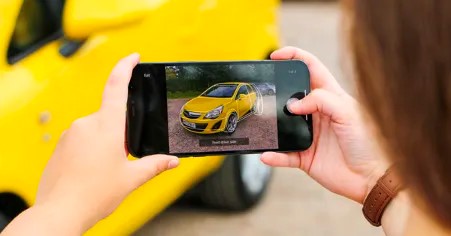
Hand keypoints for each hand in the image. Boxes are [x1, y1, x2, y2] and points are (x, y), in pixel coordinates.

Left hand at [2, 54, 178, 234]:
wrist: (59, 212)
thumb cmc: (94, 195)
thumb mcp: (131, 179)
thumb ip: (154, 165)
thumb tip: (173, 161)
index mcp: (107, 126)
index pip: (116, 86)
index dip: (126, 67)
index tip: (133, 57)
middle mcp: (86, 124)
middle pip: (110, 116)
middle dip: (121, 132)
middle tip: (123, 158)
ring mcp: (71, 134)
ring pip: (96, 130)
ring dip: (106, 143)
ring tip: (106, 170)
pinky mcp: (61, 145)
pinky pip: (82, 139)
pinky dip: (91, 150)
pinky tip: (92, 172)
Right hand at [261, 47, 387, 202]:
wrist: (372, 178)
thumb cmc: (369, 142)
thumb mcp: (348, 112)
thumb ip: (322, 101)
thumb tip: (293, 105)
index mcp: (330, 97)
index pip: (310, 68)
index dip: (293, 57)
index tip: (276, 56)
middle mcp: (317, 113)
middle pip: (290, 95)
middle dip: (276, 90)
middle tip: (264, 90)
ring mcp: (309, 135)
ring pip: (283, 125)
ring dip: (271, 125)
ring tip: (262, 123)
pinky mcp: (304, 157)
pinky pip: (284, 155)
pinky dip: (274, 156)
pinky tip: (267, 155)